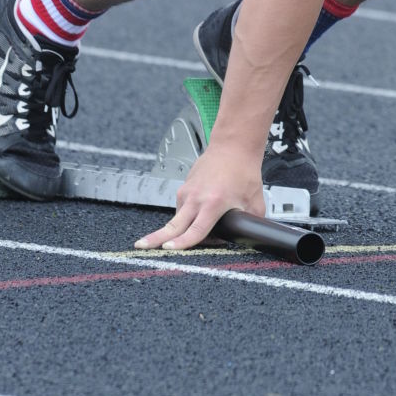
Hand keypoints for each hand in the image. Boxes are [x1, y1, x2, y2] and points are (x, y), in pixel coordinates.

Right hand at [134, 140, 265, 251]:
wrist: (233, 146)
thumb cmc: (244, 171)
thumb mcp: (255, 202)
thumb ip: (250, 224)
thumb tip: (248, 238)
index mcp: (213, 203)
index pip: (195, 229)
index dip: (182, 243)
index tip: (168, 249)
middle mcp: (196, 197)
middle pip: (173, 225)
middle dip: (155, 238)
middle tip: (140, 247)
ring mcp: (187, 191)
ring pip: (178, 218)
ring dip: (180, 230)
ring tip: (196, 229)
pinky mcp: (184, 187)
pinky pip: (182, 208)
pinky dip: (188, 216)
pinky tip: (200, 212)